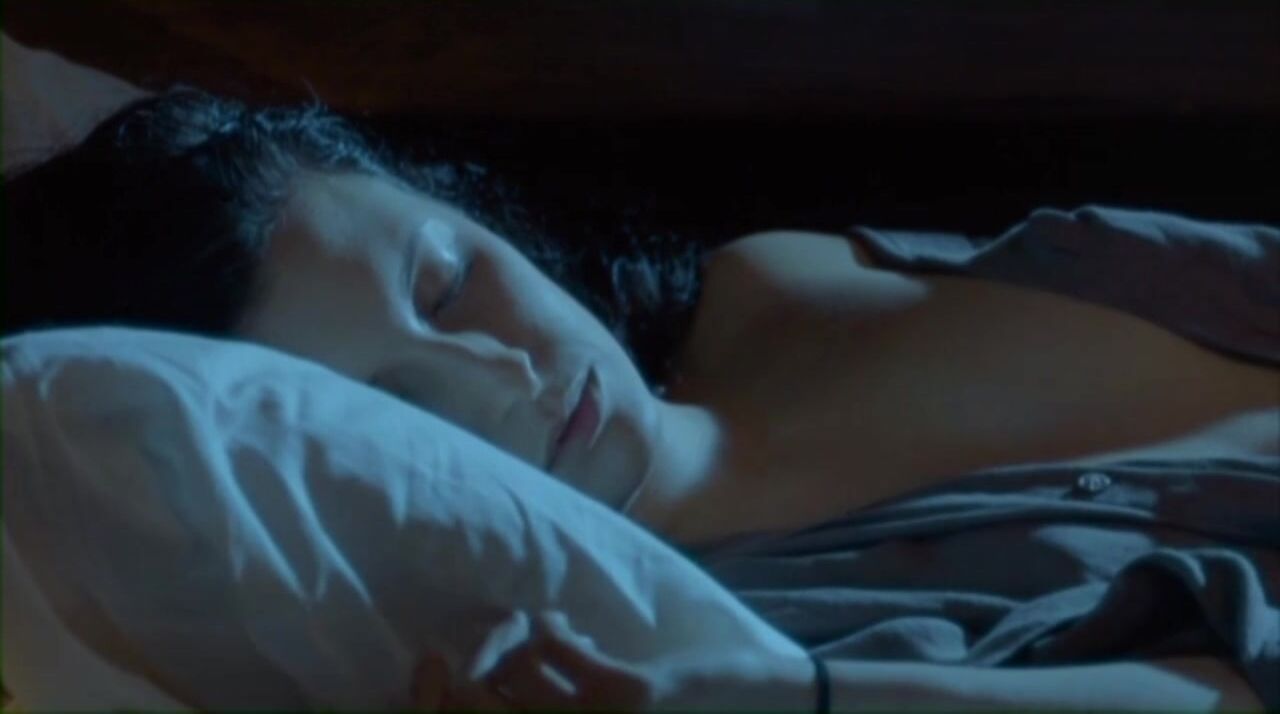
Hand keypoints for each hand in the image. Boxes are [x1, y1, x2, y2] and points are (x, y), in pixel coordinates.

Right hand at [412, 611, 813, 711]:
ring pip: (513, 678)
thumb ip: (553, 702)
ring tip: (551, 641)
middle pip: (481, 708)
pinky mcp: (625, 698)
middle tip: (483, 647)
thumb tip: (488, 680)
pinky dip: (551, 628)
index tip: (429, 669)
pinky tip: (566, 627)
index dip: (438, 702)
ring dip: (521, 647)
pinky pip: (553, 649)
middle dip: (468, 674)